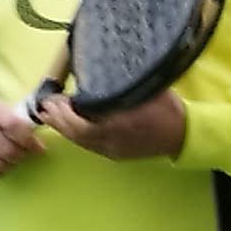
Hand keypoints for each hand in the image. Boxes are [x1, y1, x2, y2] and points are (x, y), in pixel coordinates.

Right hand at [0, 98, 41, 177]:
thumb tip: (38, 145)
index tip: (39, 149)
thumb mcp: (3, 112)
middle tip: (22, 156)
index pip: (15, 127)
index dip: (30, 141)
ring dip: (8, 166)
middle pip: (7, 150)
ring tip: (9, 161)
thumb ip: (20, 124)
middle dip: (20, 157)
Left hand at [41, 89, 186, 161]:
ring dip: (63, 128)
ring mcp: (113, 151)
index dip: (64, 112)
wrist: (186, 133)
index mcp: (118, 127)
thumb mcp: (143, 90)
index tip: (53, 97)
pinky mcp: (116, 155)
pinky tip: (69, 125)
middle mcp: (111, 143)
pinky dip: (75, 135)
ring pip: (80, 142)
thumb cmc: (166, 108)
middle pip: (75, 135)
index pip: (81, 124)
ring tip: (50, 114)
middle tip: (45, 106)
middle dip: (57, 120)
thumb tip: (92, 75)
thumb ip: (116, 87)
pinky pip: (89, 146)